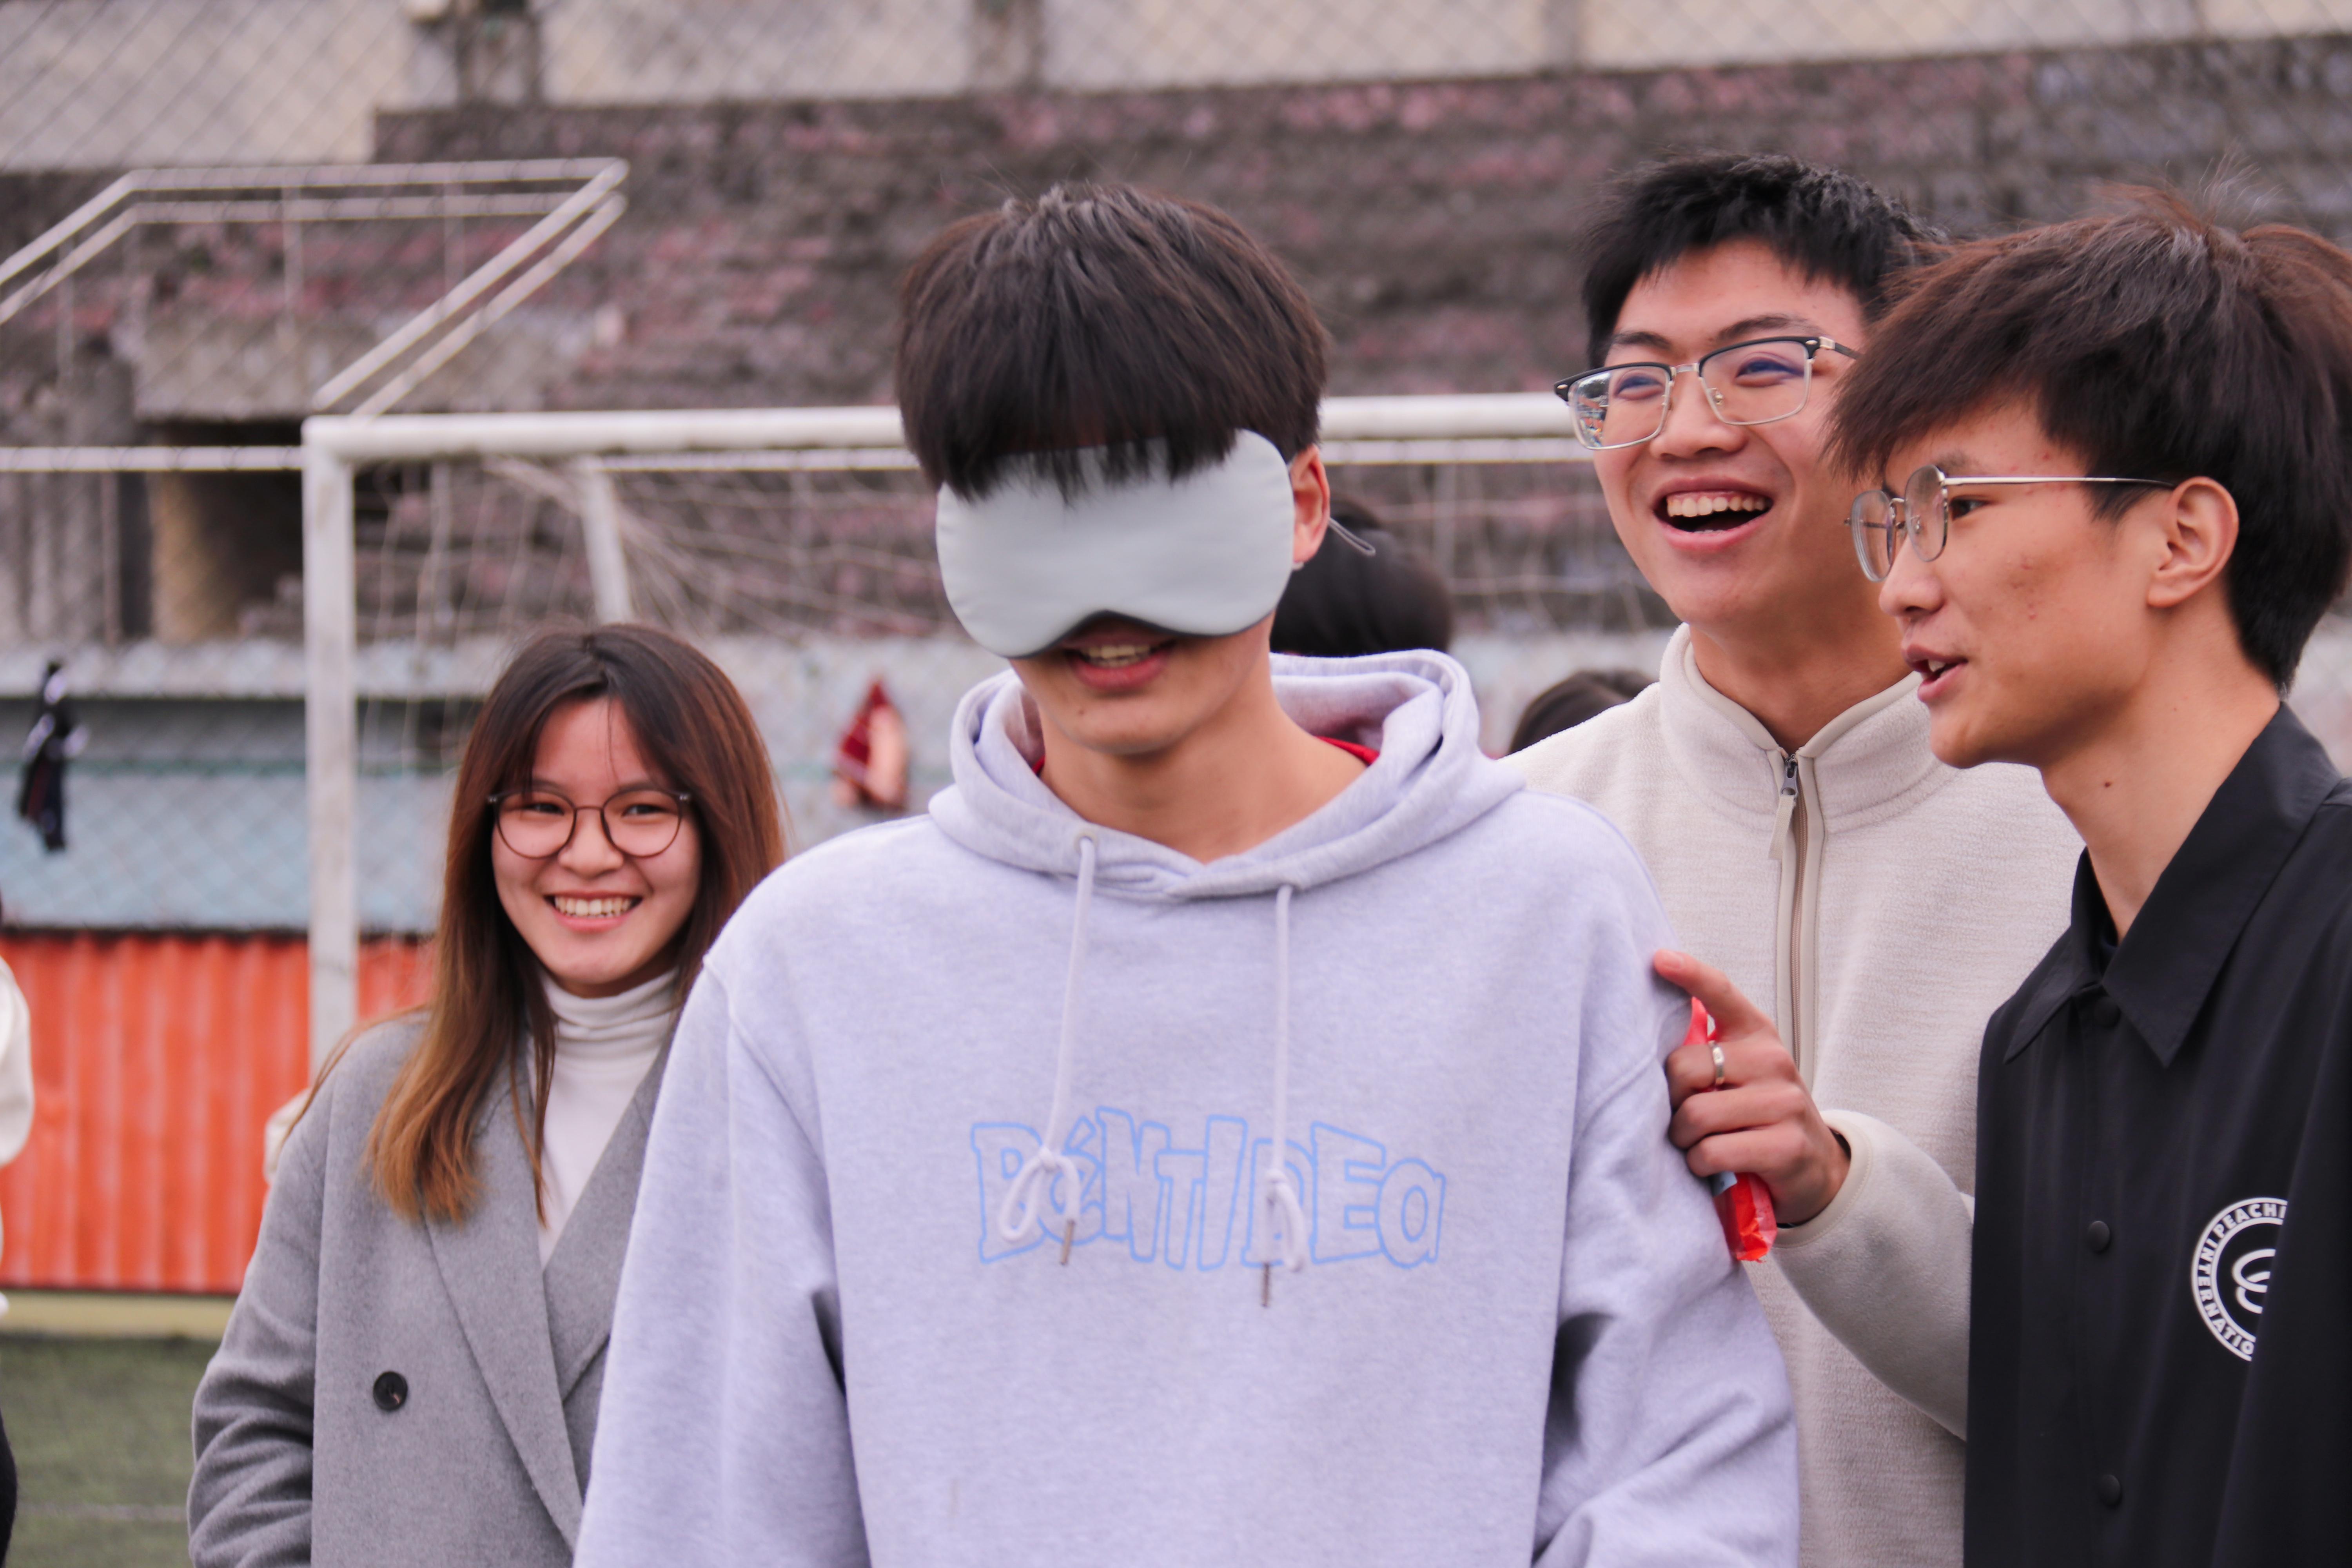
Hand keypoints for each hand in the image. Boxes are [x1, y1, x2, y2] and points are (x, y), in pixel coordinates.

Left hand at [1655, 950, 1850, 1225]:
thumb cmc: (1759, 1115)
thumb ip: (1707, 1053)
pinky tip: (1710, 1165)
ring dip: (1683, 1139)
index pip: (1722, 993)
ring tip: (1697, 1144)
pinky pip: (1712, 1152)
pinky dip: (1699, 1164)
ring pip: (1696, 1115)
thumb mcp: (1741, 1074)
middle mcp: (1773, 1060)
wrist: (1815, 1167)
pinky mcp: (1785, 1146)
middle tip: (1681, 1118)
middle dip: (1671, 1101)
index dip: (1690, 974)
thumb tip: (1647, 1040)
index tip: (1659, 959)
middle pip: (1684, 1069)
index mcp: (1757, 1035)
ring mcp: (1784, 1102)